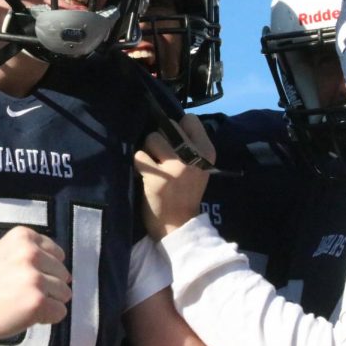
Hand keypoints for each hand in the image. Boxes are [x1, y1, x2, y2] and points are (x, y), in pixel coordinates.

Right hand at [0, 225, 70, 343]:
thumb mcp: (7, 252)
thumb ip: (34, 253)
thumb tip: (67, 274)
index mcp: (23, 236)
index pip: (58, 254)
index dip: (44, 269)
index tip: (24, 276)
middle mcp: (30, 252)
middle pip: (63, 274)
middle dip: (48, 286)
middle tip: (21, 292)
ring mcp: (35, 277)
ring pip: (64, 293)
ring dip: (48, 302)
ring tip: (22, 302)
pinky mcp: (38, 301)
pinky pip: (60, 312)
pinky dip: (47, 317)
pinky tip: (26, 314)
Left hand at [134, 114, 213, 239]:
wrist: (179, 226)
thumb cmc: (185, 194)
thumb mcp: (198, 168)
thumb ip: (189, 147)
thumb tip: (167, 123)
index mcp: (207, 153)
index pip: (191, 119)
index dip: (178, 126)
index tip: (174, 140)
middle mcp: (194, 157)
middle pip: (169, 125)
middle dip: (160, 137)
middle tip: (161, 156)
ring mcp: (175, 167)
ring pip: (152, 137)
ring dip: (148, 149)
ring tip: (153, 165)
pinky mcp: (157, 177)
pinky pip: (139, 155)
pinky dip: (138, 163)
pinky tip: (145, 175)